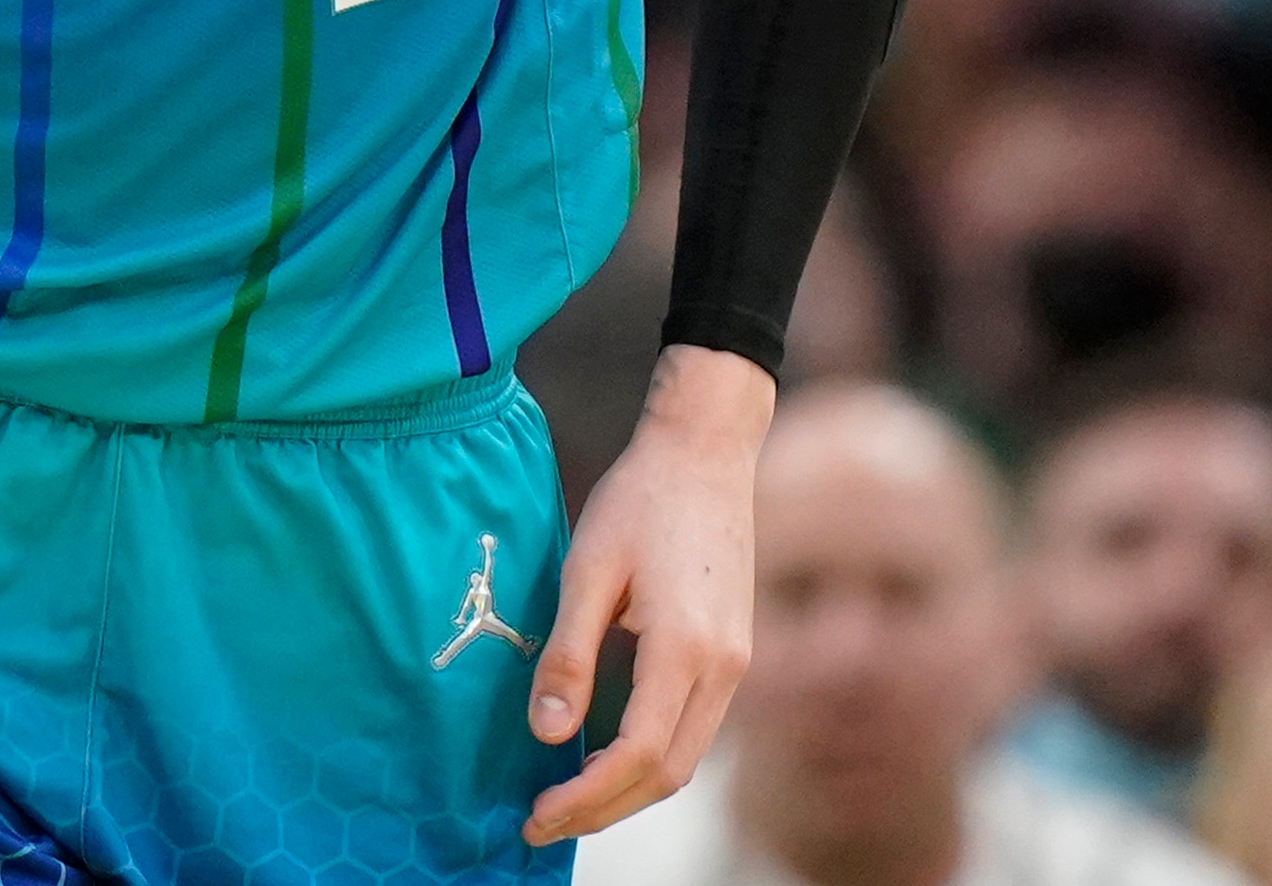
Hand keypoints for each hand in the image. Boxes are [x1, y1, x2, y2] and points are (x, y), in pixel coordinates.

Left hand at [522, 345, 769, 845]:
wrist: (707, 449)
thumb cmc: (641, 498)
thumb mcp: (588, 569)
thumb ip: (568, 654)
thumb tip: (546, 734)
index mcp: (686, 648)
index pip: (638, 755)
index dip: (586, 797)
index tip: (535, 814)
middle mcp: (724, 668)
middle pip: (669, 774)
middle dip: (604, 810)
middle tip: (541, 822)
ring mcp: (737, 663)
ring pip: (687, 759)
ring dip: (629, 791)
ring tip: (567, 799)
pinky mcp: (734, 654)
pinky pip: (695, 728)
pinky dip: (652, 758)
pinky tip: (607, 753)